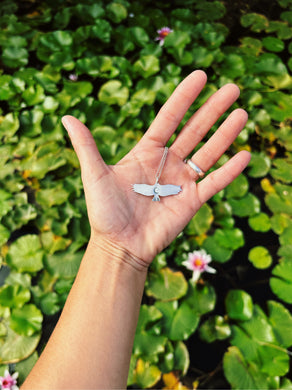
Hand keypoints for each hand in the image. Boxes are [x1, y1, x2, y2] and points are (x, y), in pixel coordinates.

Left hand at [62, 70, 249, 265]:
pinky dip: (229, 171)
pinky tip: (245, 155)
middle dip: (213, 110)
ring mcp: (181, 182)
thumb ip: (86, 146)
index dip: (184, 97)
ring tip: (243, 114)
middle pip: (194, 130)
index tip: (200, 76)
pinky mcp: (192, 201)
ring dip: (225, 134)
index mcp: (146, 152)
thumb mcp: (94, 175)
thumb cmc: (105, 212)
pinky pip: (214, 183)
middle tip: (233, 88)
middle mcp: (167, 163)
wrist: (119, 245)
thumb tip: (66, 118)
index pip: (169, 118)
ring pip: (208, 153)